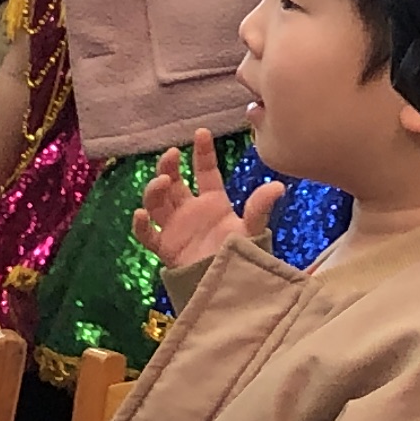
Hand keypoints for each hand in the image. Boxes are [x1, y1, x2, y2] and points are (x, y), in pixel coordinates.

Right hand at [130, 131, 279, 266]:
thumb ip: (259, 208)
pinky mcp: (165, 248)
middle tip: (172, 155)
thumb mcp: (252, 230)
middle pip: (174, 182)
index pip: (204, 170)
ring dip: (155, 189)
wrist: (229, 288)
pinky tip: (142, 214)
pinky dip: (141, 224)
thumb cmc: (243, 257)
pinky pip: (147, 235)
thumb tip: (278, 186)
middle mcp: (191, 210)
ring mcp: (175, 228)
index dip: (202, 152)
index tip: (201, 133)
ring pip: (157, 202)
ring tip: (162, 182)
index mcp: (214, 202)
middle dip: (169, 166)